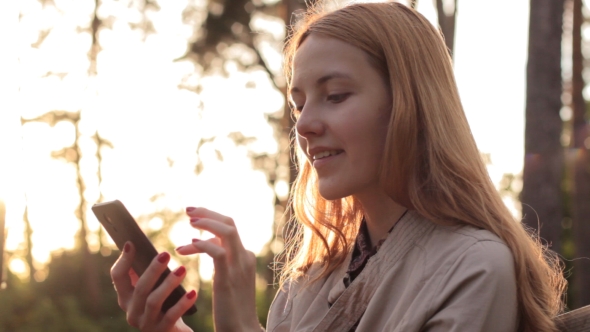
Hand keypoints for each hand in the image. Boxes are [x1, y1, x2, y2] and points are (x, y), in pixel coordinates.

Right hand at [110, 242, 196, 331]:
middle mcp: (132, 312)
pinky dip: (182, 303)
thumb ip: (147, 272)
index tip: (132, 243)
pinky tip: (193, 293)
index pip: (118, 277)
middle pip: (139, 288)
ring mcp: (145, 324)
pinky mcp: (161, 331)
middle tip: (166, 254)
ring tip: (182, 269)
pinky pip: (171, 316)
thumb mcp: (153, 288)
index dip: (123, 260)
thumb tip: (143, 246)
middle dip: (152, 270)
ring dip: (168, 284)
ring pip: (153, 301)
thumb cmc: (165, 305)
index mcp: (126, 298)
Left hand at [176, 207, 259, 331]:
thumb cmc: (231, 309)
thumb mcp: (227, 278)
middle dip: (207, 212)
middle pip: (229, 222)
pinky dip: (202, 244)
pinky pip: (218, 252)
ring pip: (226, 231)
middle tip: (187, 211)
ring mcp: (238, 266)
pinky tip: (187, 246)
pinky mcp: (228, 277)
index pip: (229, 227)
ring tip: (188, 222)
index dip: (210, 218)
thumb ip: (221, 260)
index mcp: (244, 256)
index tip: (192, 218)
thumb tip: (203, 245)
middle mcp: (244, 256)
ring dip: (206, 222)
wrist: (241, 329)